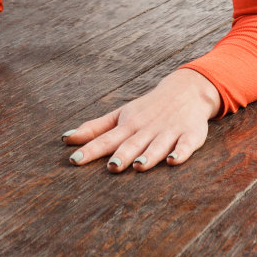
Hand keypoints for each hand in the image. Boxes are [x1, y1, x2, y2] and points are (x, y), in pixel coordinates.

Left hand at [61, 68, 221, 172]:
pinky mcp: (190, 135)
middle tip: (112, 166)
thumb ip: (94, 129)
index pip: (106, 139)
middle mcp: (146, 129)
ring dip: (148, 156)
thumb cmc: (147, 108)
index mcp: (128, 125)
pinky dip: (180, 152)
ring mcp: (168, 132)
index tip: (74, 160)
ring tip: (138, 166)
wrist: (186, 90)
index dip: (90, 150)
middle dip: (122, 155)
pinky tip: (173, 160)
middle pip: (132, 144)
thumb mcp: (120, 115)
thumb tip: (66, 139)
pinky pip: (186, 145)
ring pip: (157, 146)